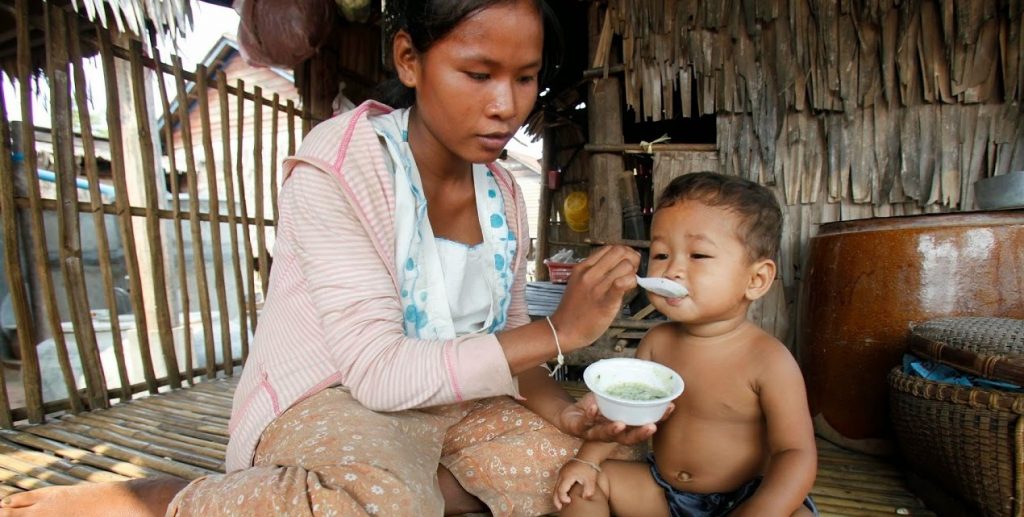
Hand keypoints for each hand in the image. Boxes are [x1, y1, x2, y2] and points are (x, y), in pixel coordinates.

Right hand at [550, 246, 639, 349]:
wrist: (564, 330)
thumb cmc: (574, 310)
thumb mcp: (578, 283)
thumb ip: (595, 272)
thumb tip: (616, 266)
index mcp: (582, 267)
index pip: (609, 248)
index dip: (623, 252)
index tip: (627, 263)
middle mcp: (589, 273)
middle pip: (619, 251)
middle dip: (631, 259)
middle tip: (632, 271)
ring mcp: (596, 287)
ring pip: (625, 265)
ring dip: (632, 272)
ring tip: (629, 283)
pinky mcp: (605, 301)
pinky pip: (622, 283)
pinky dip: (631, 282)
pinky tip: (629, 289)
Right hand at [552, 459, 600, 509]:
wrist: (588, 454)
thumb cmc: (589, 466)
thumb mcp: (591, 480)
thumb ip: (588, 491)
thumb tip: (585, 499)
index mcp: (567, 476)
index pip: (561, 490)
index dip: (563, 498)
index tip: (569, 502)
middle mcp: (562, 474)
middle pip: (555, 489)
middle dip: (556, 500)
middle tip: (559, 508)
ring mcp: (561, 472)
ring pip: (555, 486)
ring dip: (557, 495)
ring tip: (561, 504)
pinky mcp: (563, 471)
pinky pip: (558, 482)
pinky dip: (559, 490)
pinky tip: (564, 494)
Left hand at [558, 393, 673, 444]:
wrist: (568, 415)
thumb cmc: (595, 407)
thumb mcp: (612, 395)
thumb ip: (626, 388)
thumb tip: (646, 367)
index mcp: (623, 426)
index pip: (643, 424)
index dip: (658, 418)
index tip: (671, 407)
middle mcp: (610, 434)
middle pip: (627, 439)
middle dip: (640, 434)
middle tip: (651, 427)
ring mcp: (593, 433)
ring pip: (605, 435)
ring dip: (613, 430)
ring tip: (620, 424)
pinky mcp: (578, 429)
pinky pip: (584, 423)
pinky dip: (590, 415)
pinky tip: (594, 407)